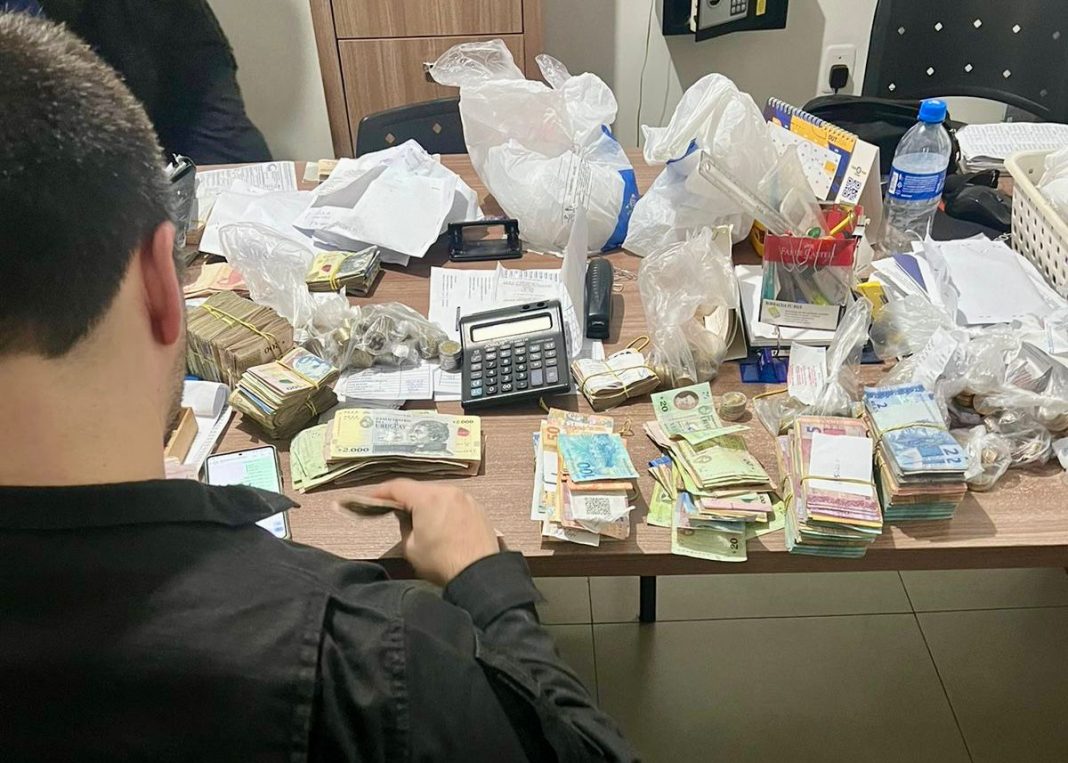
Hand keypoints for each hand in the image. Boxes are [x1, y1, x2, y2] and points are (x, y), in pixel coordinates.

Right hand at [370, 479, 500, 585]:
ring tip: (419, 521)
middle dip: (406, 499)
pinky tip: (441, 525)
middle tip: (394, 511)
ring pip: (438, 496)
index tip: (371, 498)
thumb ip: (404, 526)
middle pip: (420, 489)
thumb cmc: (443, 562)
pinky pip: (454, 503)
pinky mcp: (477, 509)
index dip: (381, 491)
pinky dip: (443, 510)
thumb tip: (407, 517)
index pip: (398, 486)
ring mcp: (466, 498)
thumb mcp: (411, 548)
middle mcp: (449, 491)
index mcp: (429, 498)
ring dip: (427, 505)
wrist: (480, 573)